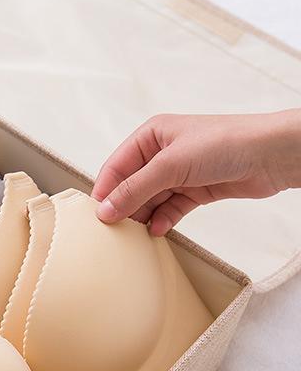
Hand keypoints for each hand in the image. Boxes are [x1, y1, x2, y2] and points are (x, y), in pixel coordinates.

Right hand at [92, 109, 300, 234]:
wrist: (272, 155)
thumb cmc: (226, 143)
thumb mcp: (171, 165)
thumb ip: (135, 189)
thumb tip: (106, 209)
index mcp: (151, 136)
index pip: (116, 167)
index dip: (105, 191)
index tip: (98, 217)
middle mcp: (162, 154)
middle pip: (131, 186)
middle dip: (124, 207)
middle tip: (115, 230)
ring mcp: (178, 173)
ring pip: (149, 200)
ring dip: (143, 217)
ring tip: (135, 234)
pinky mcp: (194, 190)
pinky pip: (169, 209)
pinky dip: (163, 220)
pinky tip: (158, 230)